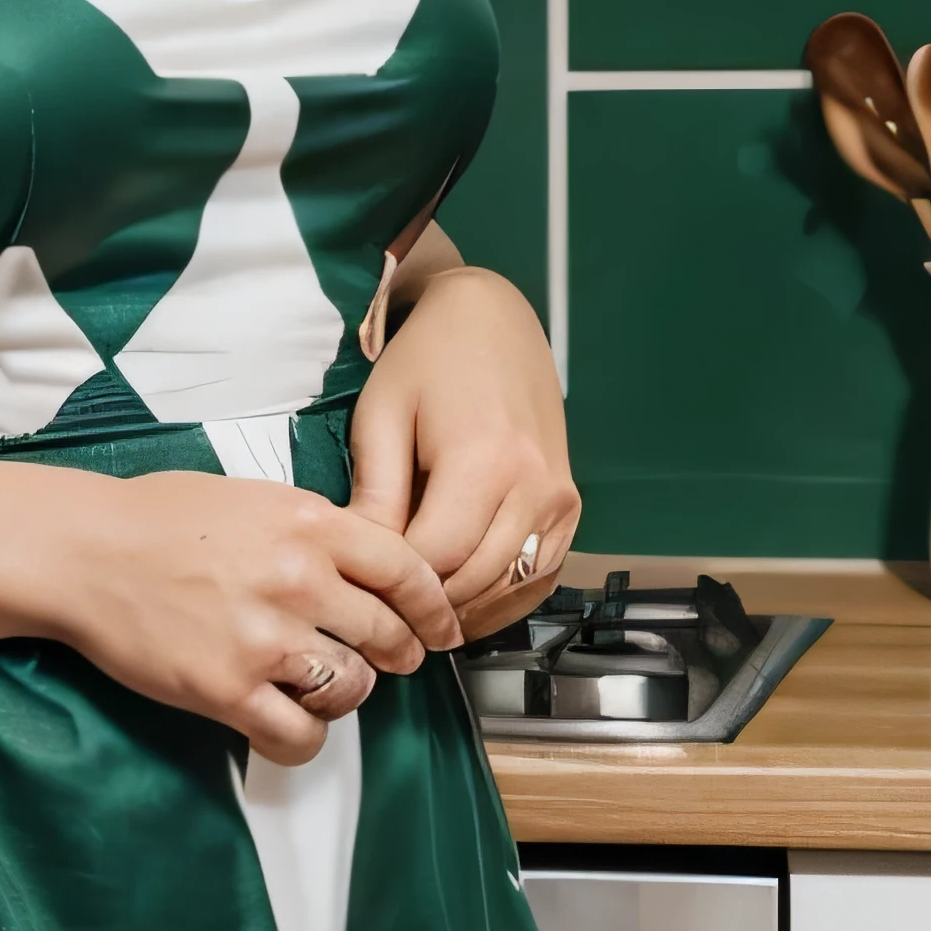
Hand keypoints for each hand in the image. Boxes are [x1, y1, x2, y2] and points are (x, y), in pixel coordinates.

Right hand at [49, 471, 461, 767]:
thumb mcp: (252, 498)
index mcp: (310, 524)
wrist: (83, 551)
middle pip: (388, 635)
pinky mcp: (228, 689)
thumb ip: (313, 531)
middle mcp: (298, 579)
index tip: (442, 629)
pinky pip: (299, 735)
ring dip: (344, 696)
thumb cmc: (155, 520)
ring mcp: (265, 638)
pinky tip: (285, 726)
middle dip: (395, 655)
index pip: (408, 571)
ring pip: (352, 690)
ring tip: (318, 687)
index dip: (435, 609)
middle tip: (384, 662)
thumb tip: (364, 566)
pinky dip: (303, 739)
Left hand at [349, 267, 579, 636]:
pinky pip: (539, 578)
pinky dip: (502, 600)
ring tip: (417, 611)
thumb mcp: (382, 417)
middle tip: (382, 611)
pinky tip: (464, 602)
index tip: (361, 588)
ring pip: (508, 589)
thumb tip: (360, 562)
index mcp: (484, 461)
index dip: (394, 584)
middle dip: (424, 604)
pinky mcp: (569, 507)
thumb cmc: (426, 360)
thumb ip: (376, 495)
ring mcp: (559, 500)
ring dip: (463, 609)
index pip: (435, 558)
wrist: (490, 319)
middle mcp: (533, 487)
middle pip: (473, 582)